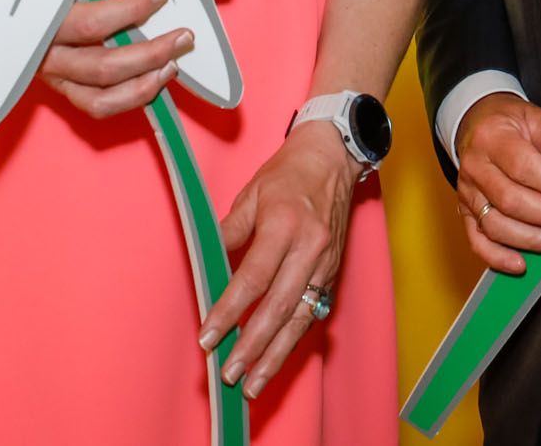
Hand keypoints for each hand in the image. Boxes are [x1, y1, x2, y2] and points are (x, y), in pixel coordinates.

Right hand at [36, 0, 192, 117]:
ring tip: (172, 65)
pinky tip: (153, 81)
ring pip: (101, 98)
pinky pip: (97, 106)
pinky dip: (129, 98)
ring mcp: (54, 78)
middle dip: (150, 53)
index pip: (91, 22)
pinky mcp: (62, 91)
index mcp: (42, 24)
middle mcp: (47, 57)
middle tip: (184, 36)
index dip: (130, 9)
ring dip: (144, 84)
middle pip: (103, 66)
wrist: (1, 17)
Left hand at [199, 121, 357, 398]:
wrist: (332, 159)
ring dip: (275, 354)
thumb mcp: (251, 194)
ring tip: (254, 383)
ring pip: (300, 318)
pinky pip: (312, 312)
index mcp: (284, 224)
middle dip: (252, 346)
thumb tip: (208, 266)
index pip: (252, 279)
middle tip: (229, 373)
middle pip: (278, 307)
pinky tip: (277, 358)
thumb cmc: (288, 174)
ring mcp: (325, 263)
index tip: (208, 337)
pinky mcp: (332, 272)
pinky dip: (293, 339)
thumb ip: (229, 233)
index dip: (228, 311)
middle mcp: (309, 248)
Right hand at [452, 94, 540, 275]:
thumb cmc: (509, 124)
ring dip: (531, 240)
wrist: (478, 126)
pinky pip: (477, 241)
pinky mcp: (465, 213)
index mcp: (491, 138)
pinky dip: (498, 258)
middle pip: (510, 200)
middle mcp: (475, 167)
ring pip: (495, 225)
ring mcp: (467, 193)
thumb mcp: (532, 118)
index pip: (522, 165)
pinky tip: (522, 265)